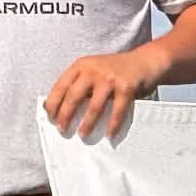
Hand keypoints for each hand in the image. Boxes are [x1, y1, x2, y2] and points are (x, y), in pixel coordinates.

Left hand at [44, 47, 167, 139]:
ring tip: (83, 134)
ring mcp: (110, 78)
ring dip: (87, 123)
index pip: (61, 86)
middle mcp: (93, 70)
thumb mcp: (92, 71)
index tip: (50, 118)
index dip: (53, 104)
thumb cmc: (115, 71)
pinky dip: (112, 124)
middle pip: (74, 96)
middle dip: (65, 115)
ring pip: (94, 106)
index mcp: (81, 65)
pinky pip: (117, 110)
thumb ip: (76, 84)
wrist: (144, 61)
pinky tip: (109, 135)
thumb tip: (52, 107)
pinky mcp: (126, 87)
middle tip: (62, 129)